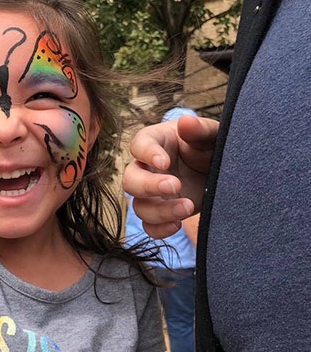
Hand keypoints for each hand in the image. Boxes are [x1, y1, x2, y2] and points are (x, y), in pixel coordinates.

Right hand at [122, 114, 217, 238]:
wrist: (221, 171)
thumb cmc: (211, 147)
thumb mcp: (211, 135)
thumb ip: (200, 129)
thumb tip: (186, 122)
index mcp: (155, 143)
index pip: (138, 145)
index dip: (147, 154)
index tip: (164, 162)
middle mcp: (147, 169)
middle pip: (130, 180)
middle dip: (149, 186)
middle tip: (175, 186)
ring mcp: (152, 194)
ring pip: (139, 207)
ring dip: (159, 210)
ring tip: (187, 207)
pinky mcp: (162, 213)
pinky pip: (149, 226)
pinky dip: (159, 229)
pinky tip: (178, 224)